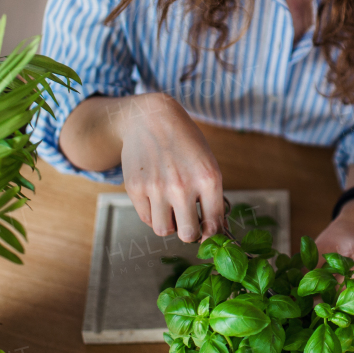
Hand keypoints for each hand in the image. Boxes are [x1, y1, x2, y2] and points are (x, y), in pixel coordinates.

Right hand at [63, 91, 225, 241]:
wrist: (151, 118)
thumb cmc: (185, 142)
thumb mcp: (207, 164)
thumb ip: (213, 197)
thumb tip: (217, 231)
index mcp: (208, 179)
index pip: (213, 224)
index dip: (211, 233)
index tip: (207, 232)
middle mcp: (182, 186)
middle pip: (188, 234)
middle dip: (189, 232)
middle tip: (187, 222)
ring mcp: (157, 188)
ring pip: (164, 230)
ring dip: (168, 223)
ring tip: (170, 207)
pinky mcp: (136, 188)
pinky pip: (146, 218)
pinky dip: (153, 213)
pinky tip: (156, 196)